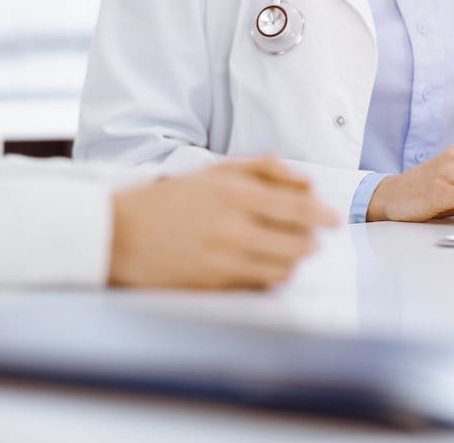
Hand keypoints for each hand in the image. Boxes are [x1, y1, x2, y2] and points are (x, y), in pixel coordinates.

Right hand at [109, 157, 340, 289]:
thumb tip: (307, 181)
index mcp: (236, 194)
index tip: (334, 220)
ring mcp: (226, 259)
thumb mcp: (214, 171)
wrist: (118, 234)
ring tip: (289, 251)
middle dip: (312, 240)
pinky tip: (265, 265)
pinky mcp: (216, 284)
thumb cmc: (170, 199)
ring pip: (286, 267)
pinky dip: (272, 275)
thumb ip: (265, 168)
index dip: (324, 216)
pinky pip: (262, 284)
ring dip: (295, 259)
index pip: (300, 209)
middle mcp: (234, 227)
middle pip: (300, 242)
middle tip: (313, 237)